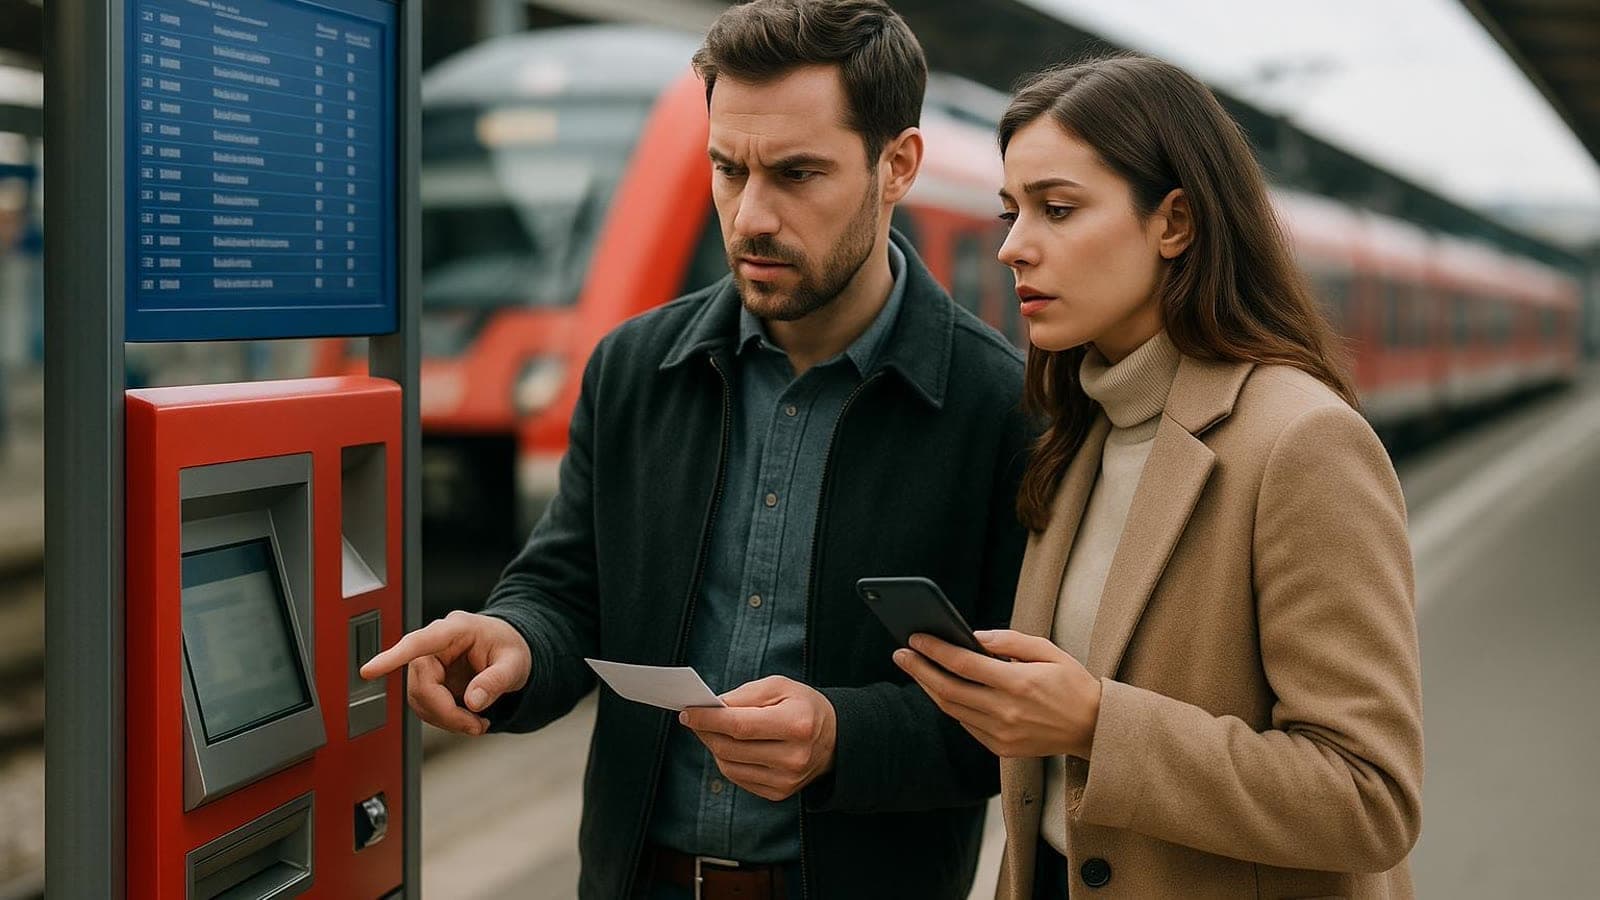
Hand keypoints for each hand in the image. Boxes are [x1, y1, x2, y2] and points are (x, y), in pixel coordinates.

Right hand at [359, 610, 531, 735]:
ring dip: (446, 719)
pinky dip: (445, 719)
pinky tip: (467, 718)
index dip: (392, 657)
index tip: (369, 670)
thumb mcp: (516, 663)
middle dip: (446, 712)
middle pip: (421, 683)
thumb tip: (473, 701)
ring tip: (477, 723)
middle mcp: (436, 645)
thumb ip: (497, 680)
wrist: (509, 650)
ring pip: (419, 699)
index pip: (418, 643)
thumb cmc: (511, 647)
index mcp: (455, 630)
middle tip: (476, 726)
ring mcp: (430, 663)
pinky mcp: (429, 680)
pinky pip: (425, 705)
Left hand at [678, 676, 836, 801]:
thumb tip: (710, 707)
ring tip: (711, 730)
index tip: (687, 711)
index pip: (740, 725)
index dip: (709, 719)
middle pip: (731, 748)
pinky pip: (738, 778)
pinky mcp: (779, 794)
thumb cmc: (803, 706)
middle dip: (705, 731)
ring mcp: (787, 780)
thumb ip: (744, 695)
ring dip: (713, 746)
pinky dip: (727, 760)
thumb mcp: (779, 687)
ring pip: (729, 766)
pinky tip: (729, 745)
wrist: (834, 739)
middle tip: (693, 718)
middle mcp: (794, 757)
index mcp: (797, 725)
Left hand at [893, 630, 1100, 758]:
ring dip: (930, 688)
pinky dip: (951, 706)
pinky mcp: (1002, 749)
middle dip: (920, 669)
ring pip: (953, 709)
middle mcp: (1007, 711)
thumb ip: (1009, 640)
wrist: (1095, 729)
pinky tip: (941, 690)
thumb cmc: (1072, 683)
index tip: (915, 637)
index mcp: (1019, 683)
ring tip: (915, 669)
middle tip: (900, 653)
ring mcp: (1003, 734)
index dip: (935, 649)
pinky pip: (967, 725)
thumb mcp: (1048, 650)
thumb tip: (973, 636)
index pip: (964, 664)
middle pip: (949, 689)